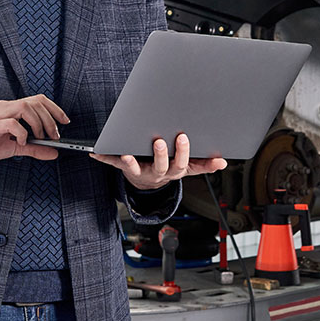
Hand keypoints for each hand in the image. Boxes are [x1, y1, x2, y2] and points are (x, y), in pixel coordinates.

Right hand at [0, 95, 68, 165]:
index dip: (55, 108)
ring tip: (39, 138)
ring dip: (38, 123)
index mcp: (12, 108)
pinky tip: (21, 142)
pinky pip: (11, 123)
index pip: (38, 99)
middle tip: (54, 136)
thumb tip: (54, 153)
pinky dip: (22, 132)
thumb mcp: (16, 147)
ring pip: (25, 108)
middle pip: (35, 102)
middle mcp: (5, 107)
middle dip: (50, 119)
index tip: (66, 121)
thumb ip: (35, 148)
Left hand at [90, 133, 227, 189]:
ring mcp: (141, 171)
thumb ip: (206, 164)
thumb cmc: (171, 167)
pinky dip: (104, 158)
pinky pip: (115, 164)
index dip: (183, 152)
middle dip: (161, 154)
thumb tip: (223, 162)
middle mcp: (159, 172)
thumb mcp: (189, 167)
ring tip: (128, 153)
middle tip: (160, 141)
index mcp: (175, 170)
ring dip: (132, 162)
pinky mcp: (126, 168)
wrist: (149, 183)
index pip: (183, 163)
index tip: (183, 137)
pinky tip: (95, 152)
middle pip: (162, 165)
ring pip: (137, 168)